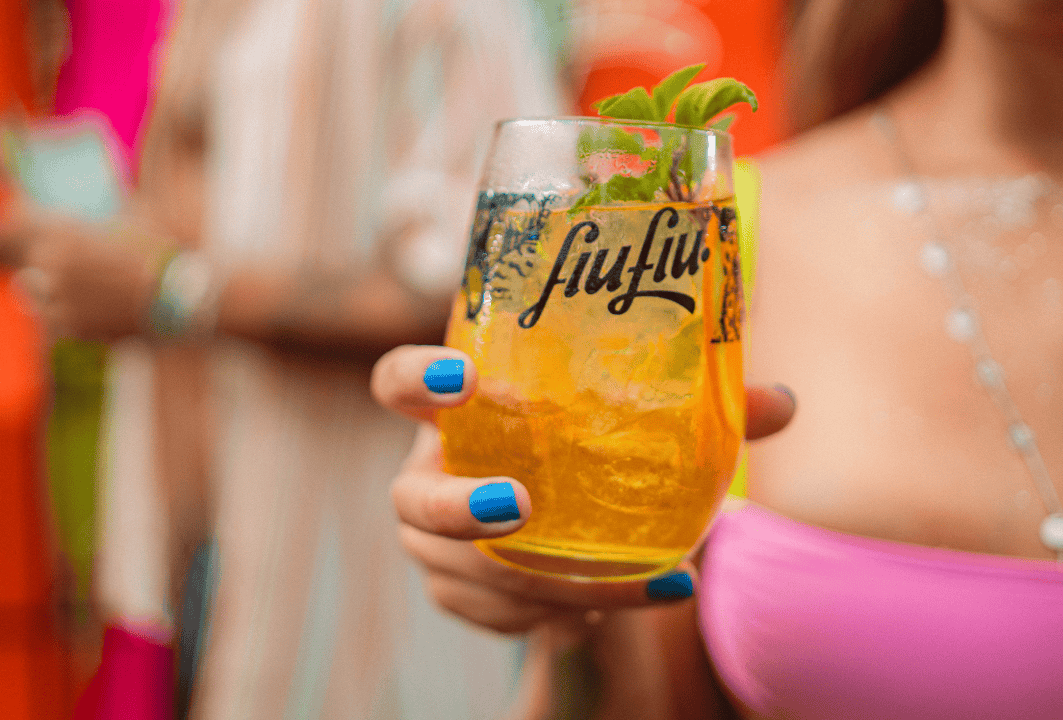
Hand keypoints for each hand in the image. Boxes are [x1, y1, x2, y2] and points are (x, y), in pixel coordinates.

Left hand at [0, 180, 175, 341]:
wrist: (192, 297)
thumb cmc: (166, 249)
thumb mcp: (131, 212)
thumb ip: (95, 203)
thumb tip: (84, 185)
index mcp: (58, 230)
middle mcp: (48, 266)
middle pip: (15, 262)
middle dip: (25, 260)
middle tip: (34, 258)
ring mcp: (58, 301)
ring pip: (36, 294)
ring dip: (54, 290)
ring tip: (101, 287)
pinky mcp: (71, 331)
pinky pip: (58, 320)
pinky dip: (74, 315)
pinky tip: (109, 310)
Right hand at [371, 345, 796, 635]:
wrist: (563, 513)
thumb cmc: (591, 443)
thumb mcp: (639, 419)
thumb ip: (702, 408)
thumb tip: (780, 402)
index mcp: (460, 406)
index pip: (397, 381)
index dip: (414, 378)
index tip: (464, 379)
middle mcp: (430, 468)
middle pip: (407, 497)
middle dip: (455, 508)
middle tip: (522, 505)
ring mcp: (433, 537)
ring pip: (451, 570)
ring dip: (524, 585)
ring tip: (606, 595)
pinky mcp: (453, 588)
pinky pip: (482, 615)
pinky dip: (537, 619)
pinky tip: (590, 618)